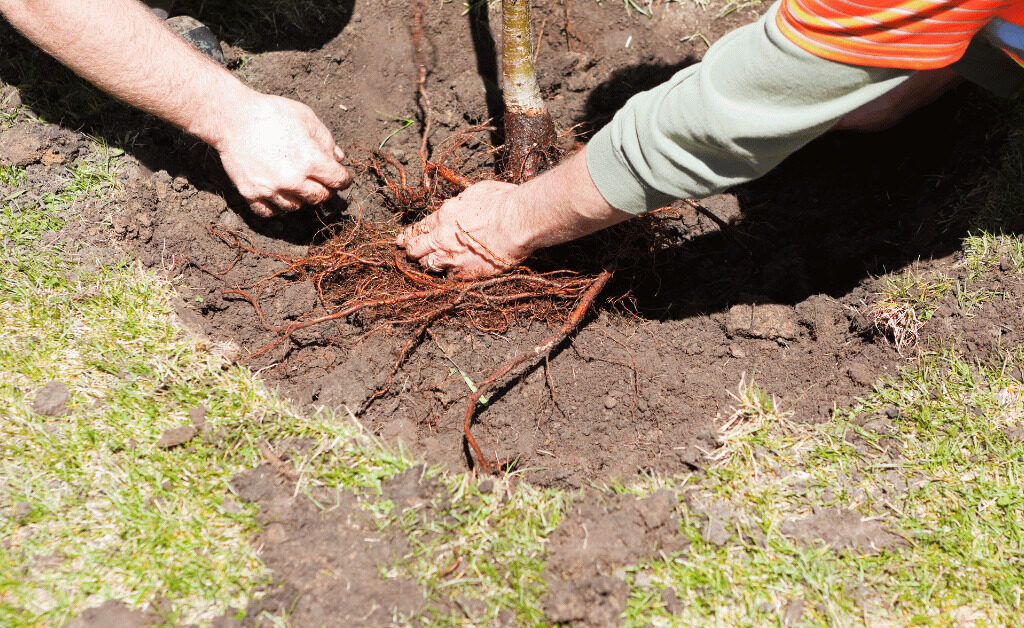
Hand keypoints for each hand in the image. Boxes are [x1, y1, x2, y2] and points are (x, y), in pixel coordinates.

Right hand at [212, 93, 351, 216]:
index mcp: (310, 160)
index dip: (344, 179)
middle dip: (326, 190)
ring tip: (298, 185)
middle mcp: (292, 179)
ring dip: (301, 198)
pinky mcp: (251, 193)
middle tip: (322, 182)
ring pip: (296, 207)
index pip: (338, 180)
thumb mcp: (306, 118)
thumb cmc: (271, 113)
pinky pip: (270, 212)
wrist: (232, 118)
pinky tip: (279, 194)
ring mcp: (270, 189)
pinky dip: (276, 206)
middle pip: (320, 197)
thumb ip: (326, 140)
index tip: (342, 178)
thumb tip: (338, 159)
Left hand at [396, 180, 531, 277]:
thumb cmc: (503, 202)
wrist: (517, 222)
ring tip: (427, 264)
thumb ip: (461, 201)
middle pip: (416, 248)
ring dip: (428, 264)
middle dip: (411, 250)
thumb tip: (457, 203)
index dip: (409, 234)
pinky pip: (449, 277)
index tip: (403, 239)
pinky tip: (451, 272)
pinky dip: (449, 274)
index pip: (419, 227)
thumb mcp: (476, 192)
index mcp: (444, 215)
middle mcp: (442, 237)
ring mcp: (452, 257)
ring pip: (428, 265)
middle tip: (408, 252)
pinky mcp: (465, 273)